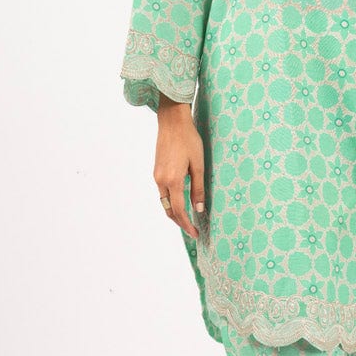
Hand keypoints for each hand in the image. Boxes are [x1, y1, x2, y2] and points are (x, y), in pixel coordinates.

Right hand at [154, 97, 205, 238]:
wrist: (172, 121)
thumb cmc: (188, 140)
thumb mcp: (198, 165)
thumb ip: (198, 188)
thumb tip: (199, 209)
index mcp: (172, 180)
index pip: (179, 210)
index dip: (187, 224)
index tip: (196, 234)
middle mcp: (161, 180)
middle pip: (168, 209)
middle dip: (180, 222)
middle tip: (192, 230)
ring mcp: (157, 175)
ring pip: (164, 202)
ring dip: (174, 213)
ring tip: (188, 219)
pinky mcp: (156, 170)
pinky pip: (162, 192)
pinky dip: (170, 202)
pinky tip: (180, 202)